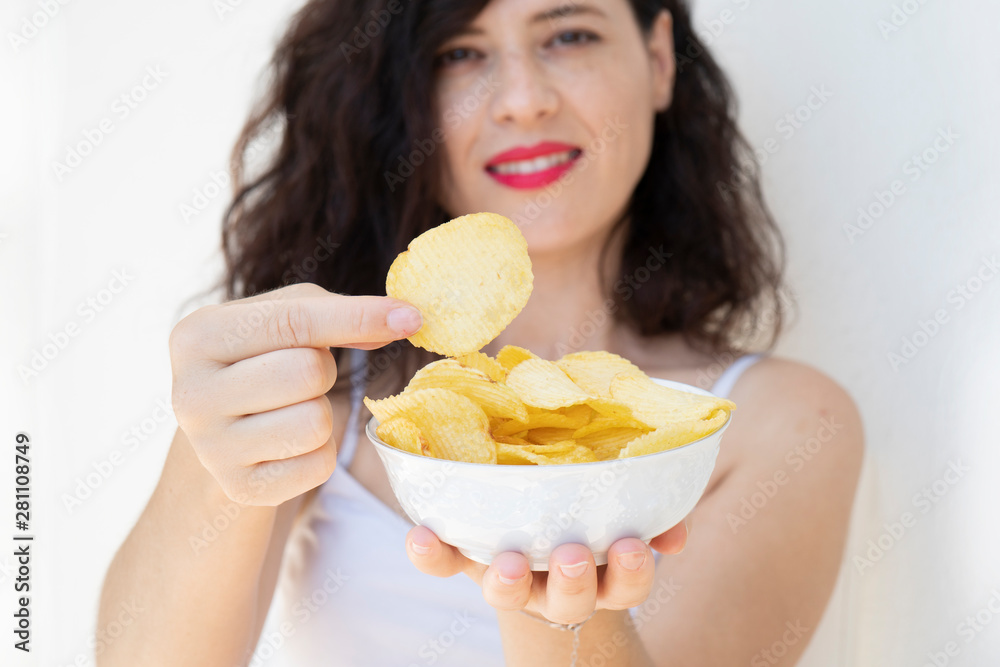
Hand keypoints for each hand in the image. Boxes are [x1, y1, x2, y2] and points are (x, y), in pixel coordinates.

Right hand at [168, 282, 420, 505]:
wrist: (221, 435)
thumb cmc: (262, 361)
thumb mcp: (283, 321)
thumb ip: (337, 313)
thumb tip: (399, 321)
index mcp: (196, 335)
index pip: (293, 320)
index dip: (358, 316)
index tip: (411, 317)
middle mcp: (190, 393)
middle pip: (308, 372)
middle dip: (323, 371)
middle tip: (300, 376)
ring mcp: (210, 448)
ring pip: (315, 422)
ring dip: (322, 413)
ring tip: (292, 409)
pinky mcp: (240, 489)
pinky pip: (318, 465)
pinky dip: (320, 452)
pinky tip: (290, 444)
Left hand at [404, 520, 689, 624]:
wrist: (524, 510)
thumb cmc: (577, 497)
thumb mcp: (614, 496)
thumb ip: (649, 507)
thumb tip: (675, 533)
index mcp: (598, 564)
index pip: (625, 583)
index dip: (632, 573)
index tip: (639, 546)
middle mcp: (551, 580)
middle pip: (568, 601)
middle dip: (574, 582)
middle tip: (576, 554)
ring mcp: (507, 570)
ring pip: (509, 593)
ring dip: (511, 583)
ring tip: (510, 562)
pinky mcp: (462, 553)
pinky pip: (443, 562)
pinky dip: (431, 555)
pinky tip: (419, 536)